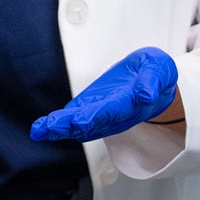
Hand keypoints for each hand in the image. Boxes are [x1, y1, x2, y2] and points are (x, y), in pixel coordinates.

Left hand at [30, 47, 178, 141]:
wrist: (150, 82)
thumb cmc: (154, 74)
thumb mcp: (159, 69)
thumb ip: (152, 80)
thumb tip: (145, 94)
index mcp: (130, 102)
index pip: (113, 110)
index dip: (96, 115)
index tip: (80, 120)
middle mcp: (114, 113)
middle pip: (92, 121)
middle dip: (71, 124)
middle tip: (53, 126)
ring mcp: (100, 114)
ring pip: (78, 125)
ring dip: (59, 128)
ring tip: (41, 130)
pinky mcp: (89, 110)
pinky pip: (71, 121)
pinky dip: (56, 126)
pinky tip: (40, 129)